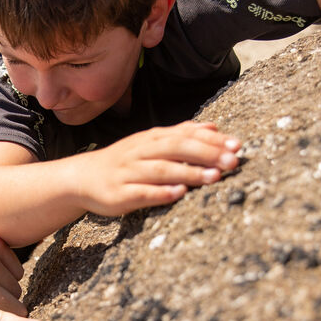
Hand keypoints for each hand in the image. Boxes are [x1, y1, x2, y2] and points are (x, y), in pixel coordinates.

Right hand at [77, 122, 240, 216]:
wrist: (83, 177)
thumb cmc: (125, 161)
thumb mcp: (151, 143)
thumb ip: (181, 134)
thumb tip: (213, 126)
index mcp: (152, 138)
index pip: (185, 134)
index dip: (211, 139)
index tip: (237, 145)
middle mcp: (141, 151)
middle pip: (176, 148)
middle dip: (206, 153)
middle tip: (232, 161)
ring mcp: (129, 172)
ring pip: (161, 169)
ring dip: (188, 172)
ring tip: (214, 177)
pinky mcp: (119, 194)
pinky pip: (141, 192)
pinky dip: (160, 193)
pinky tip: (179, 194)